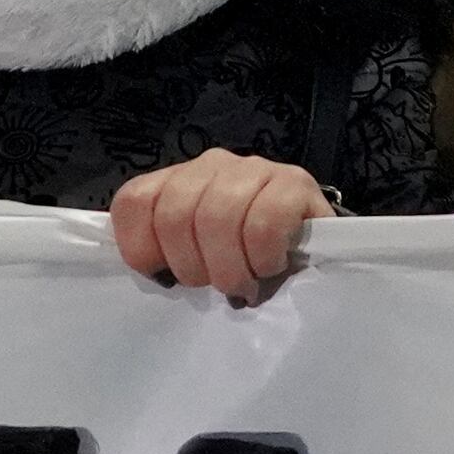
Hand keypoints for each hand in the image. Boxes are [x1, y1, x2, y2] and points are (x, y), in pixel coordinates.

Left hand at [108, 148, 334, 305]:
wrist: (318, 246)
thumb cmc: (250, 259)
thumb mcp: (202, 258)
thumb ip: (171, 255)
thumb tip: (156, 277)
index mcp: (178, 181)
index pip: (134, 201)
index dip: (141, 248)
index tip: (166, 280)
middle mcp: (211, 165)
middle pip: (174, 215)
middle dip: (192, 267)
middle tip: (216, 288)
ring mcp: (254, 168)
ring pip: (217, 218)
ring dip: (229, 269)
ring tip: (246, 286)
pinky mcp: (294, 183)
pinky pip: (263, 224)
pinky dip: (263, 257)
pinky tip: (272, 266)